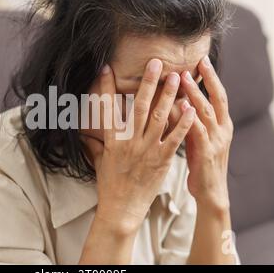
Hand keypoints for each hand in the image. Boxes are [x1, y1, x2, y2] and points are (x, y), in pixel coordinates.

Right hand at [83, 59, 195, 234]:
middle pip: (140, 106)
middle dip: (149, 82)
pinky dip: (183, 123)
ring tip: (177, 77)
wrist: (121, 209)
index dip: (106, 87)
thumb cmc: (109, 186)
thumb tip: (83, 134)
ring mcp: (146, 150)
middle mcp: (129, 141)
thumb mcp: (99, 162)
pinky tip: (190, 108)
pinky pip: (174, 138)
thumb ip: (93, 145)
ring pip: (160, 117)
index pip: (107, 108)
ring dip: (169, 96)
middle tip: (156, 63)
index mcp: (112, 140)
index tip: (107, 68)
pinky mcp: (161, 161)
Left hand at [180, 56, 233, 211]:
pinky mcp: (206, 153)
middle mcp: (222, 129)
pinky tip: (182, 106)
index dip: (212, 78)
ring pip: (206, 112)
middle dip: (208, 79)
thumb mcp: (199, 137)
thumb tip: (175, 101)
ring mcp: (216, 140)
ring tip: (184, 77)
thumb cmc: (202, 162)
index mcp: (222, 124)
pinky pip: (197, 132)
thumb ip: (191, 120)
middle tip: (197, 61)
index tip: (203, 60)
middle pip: (216, 98)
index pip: (218, 96)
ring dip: (195, 93)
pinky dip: (190, 118)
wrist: (210, 191)